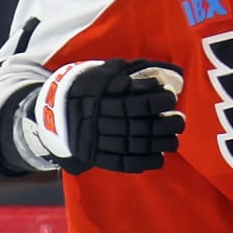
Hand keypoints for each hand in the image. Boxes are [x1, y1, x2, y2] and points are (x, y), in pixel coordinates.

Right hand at [27, 59, 185, 174]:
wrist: (52, 108)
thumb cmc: (87, 85)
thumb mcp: (103, 71)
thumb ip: (131, 70)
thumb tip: (162, 70)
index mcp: (100, 95)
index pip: (134, 100)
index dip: (156, 99)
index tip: (171, 96)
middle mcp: (98, 118)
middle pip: (136, 124)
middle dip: (163, 124)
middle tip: (180, 121)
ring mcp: (95, 139)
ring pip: (131, 144)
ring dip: (157, 144)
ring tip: (174, 140)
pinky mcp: (94, 155)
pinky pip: (120, 162)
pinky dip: (142, 162)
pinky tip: (159, 158)